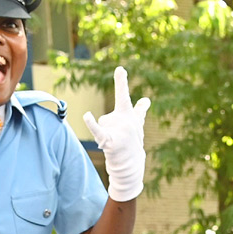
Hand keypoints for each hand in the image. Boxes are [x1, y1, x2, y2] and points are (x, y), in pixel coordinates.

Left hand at [83, 66, 150, 201]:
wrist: (131, 165)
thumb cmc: (132, 143)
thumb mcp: (137, 125)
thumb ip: (139, 111)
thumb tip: (146, 100)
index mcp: (129, 115)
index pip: (123, 96)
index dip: (121, 82)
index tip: (120, 68)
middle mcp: (125, 120)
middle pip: (106, 117)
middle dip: (113, 108)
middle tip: (120, 86)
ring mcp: (119, 131)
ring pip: (102, 125)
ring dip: (104, 134)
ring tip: (115, 144)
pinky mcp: (110, 141)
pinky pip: (99, 131)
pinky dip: (92, 124)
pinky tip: (86, 115)